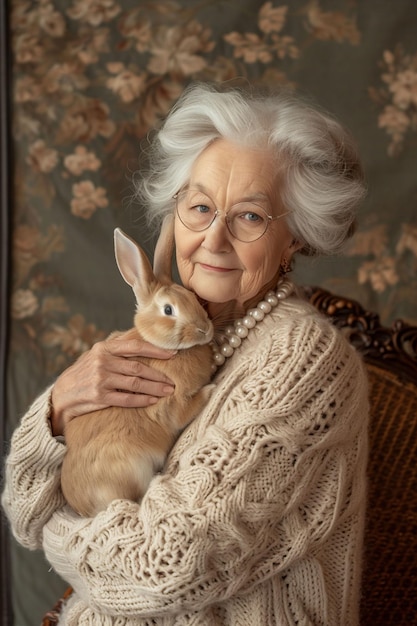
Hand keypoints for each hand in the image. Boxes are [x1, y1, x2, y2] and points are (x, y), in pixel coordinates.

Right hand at [50, 331, 175, 436]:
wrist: (61, 394)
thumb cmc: (84, 372)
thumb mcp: (96, 354)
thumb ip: (117, 348)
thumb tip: (142, 337)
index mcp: (104, 348)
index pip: (135, 346)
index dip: (155, 350)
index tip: (172, 354)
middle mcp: (102, 362)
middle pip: (138, 368)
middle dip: (158, 375)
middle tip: (173, 381)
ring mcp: (100, 380)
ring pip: (135, 384)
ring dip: (154, 388)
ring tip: (168, 391)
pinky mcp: (99, 397)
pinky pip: (127, 399)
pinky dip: (142, 400)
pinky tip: (153, 400)